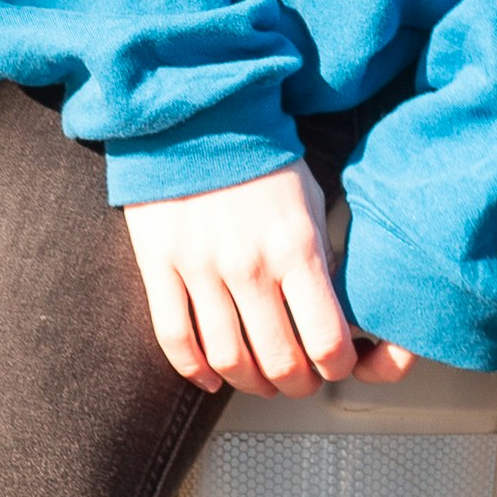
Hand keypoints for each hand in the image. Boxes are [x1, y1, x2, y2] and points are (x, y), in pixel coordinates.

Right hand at [123, 161, 419, 395]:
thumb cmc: (257, 153)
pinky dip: (194, 371)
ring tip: (258, 380)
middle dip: (295, 385)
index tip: (336, 368)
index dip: (337, 368)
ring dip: (248, 384)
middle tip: (298, 382)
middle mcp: (250, 264)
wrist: (196, 111)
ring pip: (228, 360)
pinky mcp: (159, 265)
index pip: (326, 340)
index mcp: (296, 246)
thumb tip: (328, 309)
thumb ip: (318, 256)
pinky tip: (209, 376)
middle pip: (278, 362)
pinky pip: (175, 338)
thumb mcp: (309, 199)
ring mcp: (200, 268)